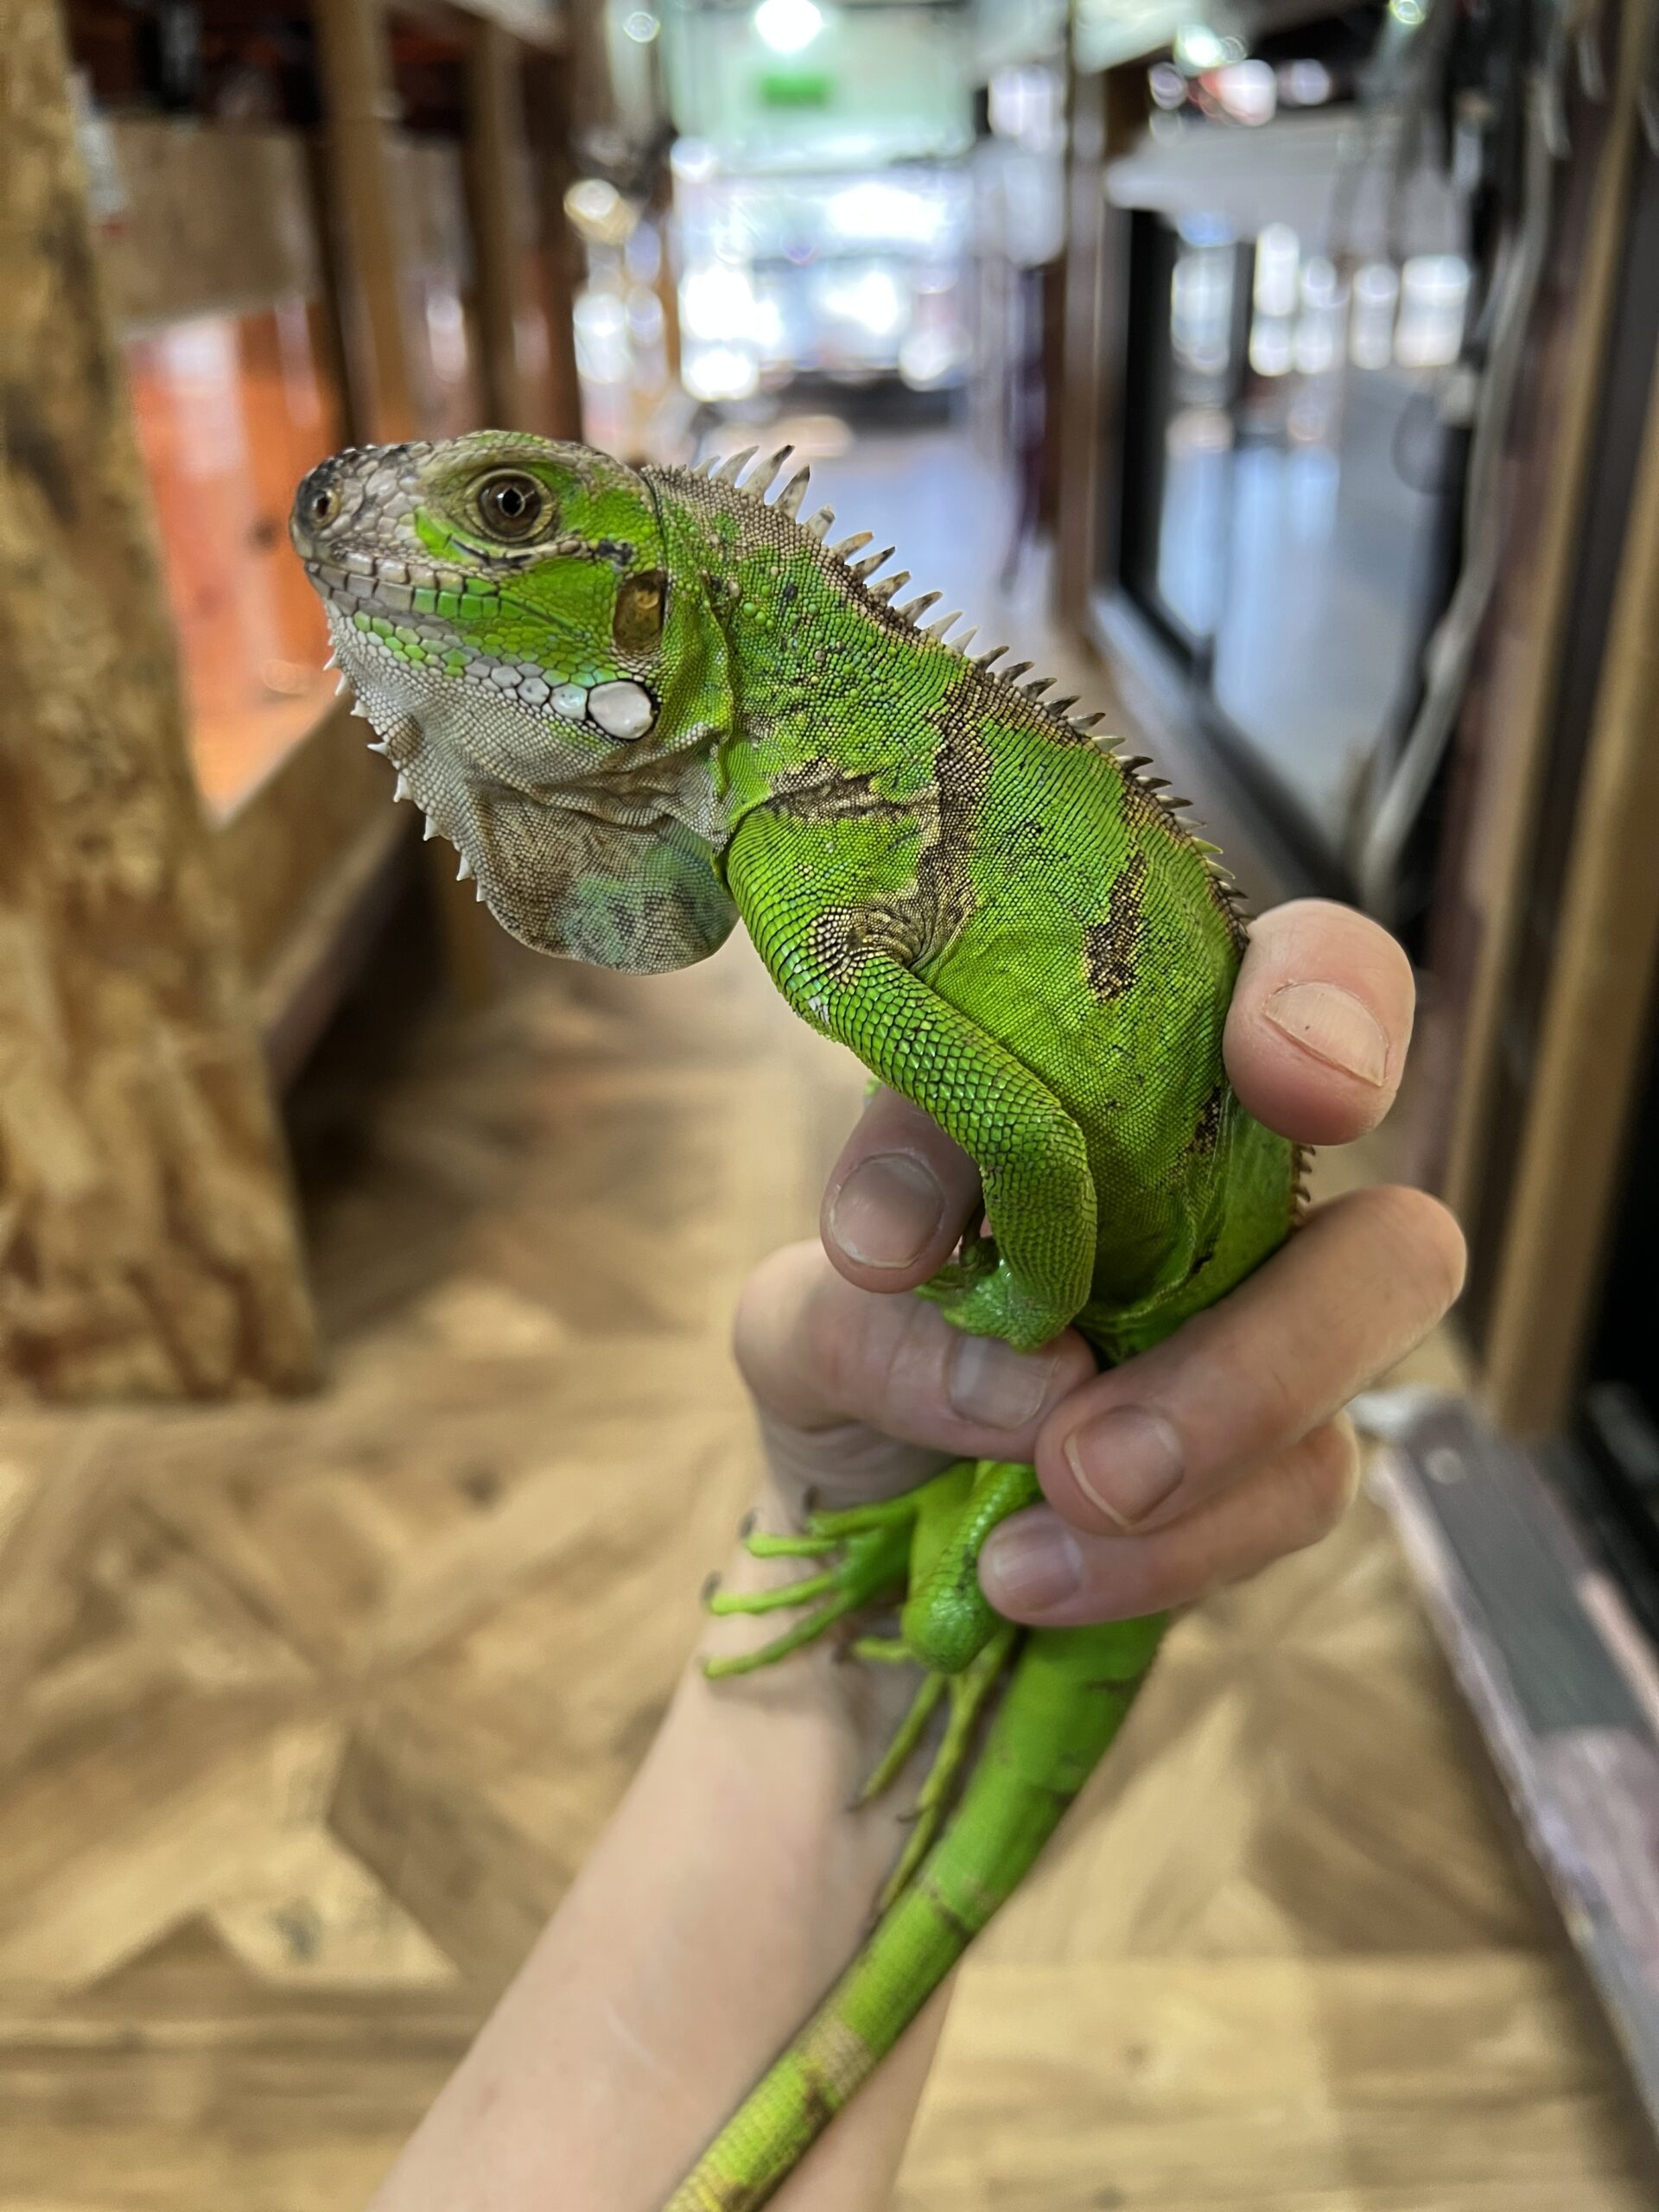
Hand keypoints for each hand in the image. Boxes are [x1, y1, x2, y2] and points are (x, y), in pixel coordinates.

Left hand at [734, 899, 1465, 1624]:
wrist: (855, 1525)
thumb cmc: (858, 1353)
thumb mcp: (805, 1320)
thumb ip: (868, 1315)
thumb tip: (1023, 1374)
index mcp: (1137, 1077)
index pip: (1296, 976)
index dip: (1329, 997)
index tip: (1283, 1076)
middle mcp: (1243, 1192)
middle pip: (1395, 1242)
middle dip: (1276, 1347)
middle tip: (1088, 1440)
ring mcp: (1281, 1339)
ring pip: (1354, 1404)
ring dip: (1204, 1453)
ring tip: (1044, 1504)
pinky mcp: (1277, 1472)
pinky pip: (1289, 1500)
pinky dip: (1160, 1555)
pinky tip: (1024, 1571)